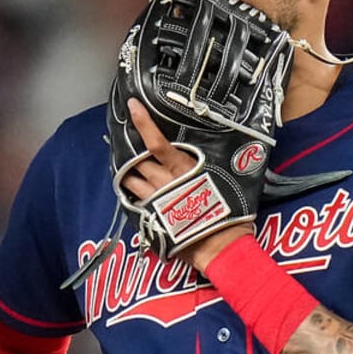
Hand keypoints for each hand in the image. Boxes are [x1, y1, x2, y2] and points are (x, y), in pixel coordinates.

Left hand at [120, 99, 250, 271]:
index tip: (133, 106)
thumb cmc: (227, 214)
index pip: (156, 142)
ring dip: (126, 172)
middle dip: (129, 149)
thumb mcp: (223, 180)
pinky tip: (132, 190)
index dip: (142, 123)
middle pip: (136, 160)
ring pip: (129, 179)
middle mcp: (164, 181)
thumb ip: (210, 166)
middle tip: (125, 139)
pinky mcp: (149, 217)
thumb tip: (218, 154)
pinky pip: (133, 200)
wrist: (220, 247)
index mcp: (182, 169)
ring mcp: (154, 200)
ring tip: (127, 166)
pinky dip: (130, 193)